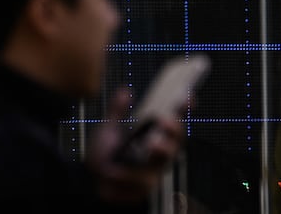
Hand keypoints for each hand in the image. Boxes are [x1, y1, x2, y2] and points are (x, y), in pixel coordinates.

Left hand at [87, 89, 184, 203]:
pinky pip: (138, 182)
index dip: (184, 110)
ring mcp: (153, 172)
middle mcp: (159, 154)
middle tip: (163, 121)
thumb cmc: (106, 151)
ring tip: (146, 145)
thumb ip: (117, 111)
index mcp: (155, 136)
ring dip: (154, 154)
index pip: (175, 122)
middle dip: (173, 131)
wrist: (92, 178)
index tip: (187, 98)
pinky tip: (112, 171)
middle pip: (176, 142)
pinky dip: (124, 175)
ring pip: (161, 163)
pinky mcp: (142, 189)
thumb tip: (125, 91)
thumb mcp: (109, 128)